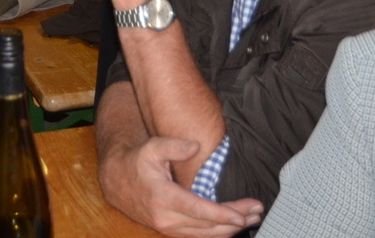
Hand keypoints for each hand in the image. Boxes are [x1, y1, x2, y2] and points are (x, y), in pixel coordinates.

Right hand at [99, 135, 263, 237]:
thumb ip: (173, 145)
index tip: (241, 214)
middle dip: (234, 220)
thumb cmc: (137, 162)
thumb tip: (195, 146)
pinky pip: (198, 236)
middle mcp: (166, 217)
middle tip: (257, 211)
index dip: (220, 213)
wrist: (117, 182)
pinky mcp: (171, 230)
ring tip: (252, 218)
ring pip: (204, 234)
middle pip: (206, 225)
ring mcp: (168, 227)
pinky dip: (217, 232)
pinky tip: (232, 226)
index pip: (197, 209)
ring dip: (230, 229)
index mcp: (162, 196)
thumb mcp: (151, 147)